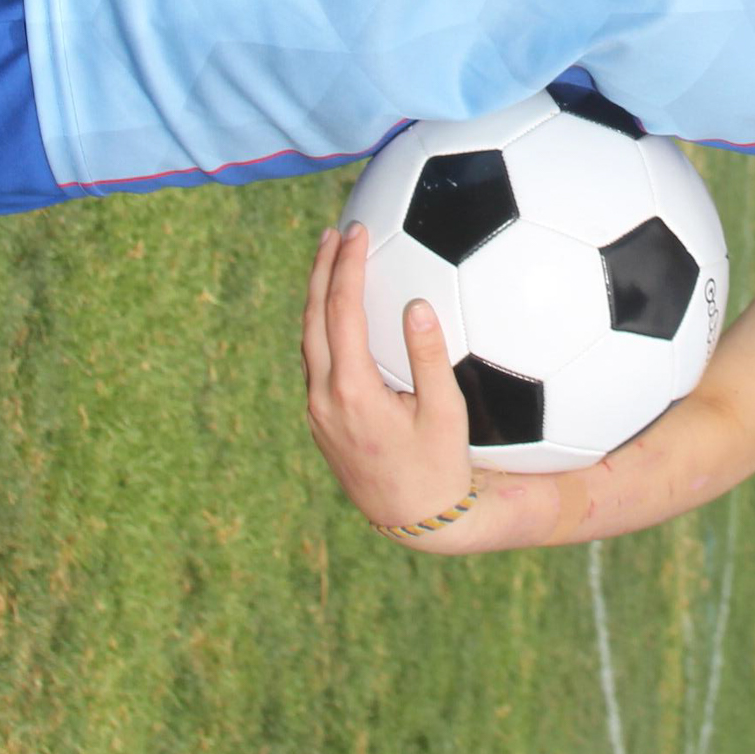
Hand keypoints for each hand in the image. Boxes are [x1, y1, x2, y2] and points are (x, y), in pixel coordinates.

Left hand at [300, 224, 482, 544]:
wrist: (414, 521)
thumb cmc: (440, 467)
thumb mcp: (446, 413)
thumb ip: (428, 357)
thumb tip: (416, 304)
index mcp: (353, 392)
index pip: (342, 314)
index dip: (347, 267)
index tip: (356, 232)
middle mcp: (325, 399)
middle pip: (312, 321)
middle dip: (320, 271)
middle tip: (333, 232)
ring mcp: (318, 412)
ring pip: (308, 341)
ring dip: (317, 297)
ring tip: (328, 260)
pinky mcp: (321, 420)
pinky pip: (316, 361)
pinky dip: (323, 326)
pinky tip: (337, 312)